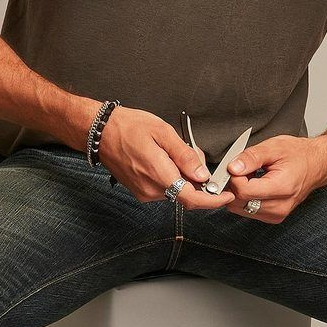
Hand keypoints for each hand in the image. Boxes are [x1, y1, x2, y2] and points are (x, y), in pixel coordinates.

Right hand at [96, 106, 236, 209]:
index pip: (191, 198)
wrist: (100, 132)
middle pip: (186, 192)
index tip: (227, 195)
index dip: (213, 200)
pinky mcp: (140, 191)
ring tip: (172, 152)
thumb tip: (202, 174)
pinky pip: (165, 188)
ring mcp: (144, 193)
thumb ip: (185, 155)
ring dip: (183, 176)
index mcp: (159, 174)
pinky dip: (172, 177)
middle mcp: (151, 189)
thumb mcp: (163, 132)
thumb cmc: (129, 127)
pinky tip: (164, 159)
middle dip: (197, 178)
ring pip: (176, 190)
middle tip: (192, 153)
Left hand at [222, 135, 326, 222]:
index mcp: (282, 188)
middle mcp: (280, 206)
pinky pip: (247, 211)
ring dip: (239, 192)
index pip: (243, 191)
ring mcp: (277, 214)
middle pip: (239, 203)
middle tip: (244, 169)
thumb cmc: (299, 154)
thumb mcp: (274, 147)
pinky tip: (255, 186)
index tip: (237, 166)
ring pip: (240, 208)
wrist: (317, 164)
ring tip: (252, 176)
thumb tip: (232, 168)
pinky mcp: (273, 217)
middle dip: (234, 185)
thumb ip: (251, 157)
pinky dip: (245, 198)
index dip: (234, 177)